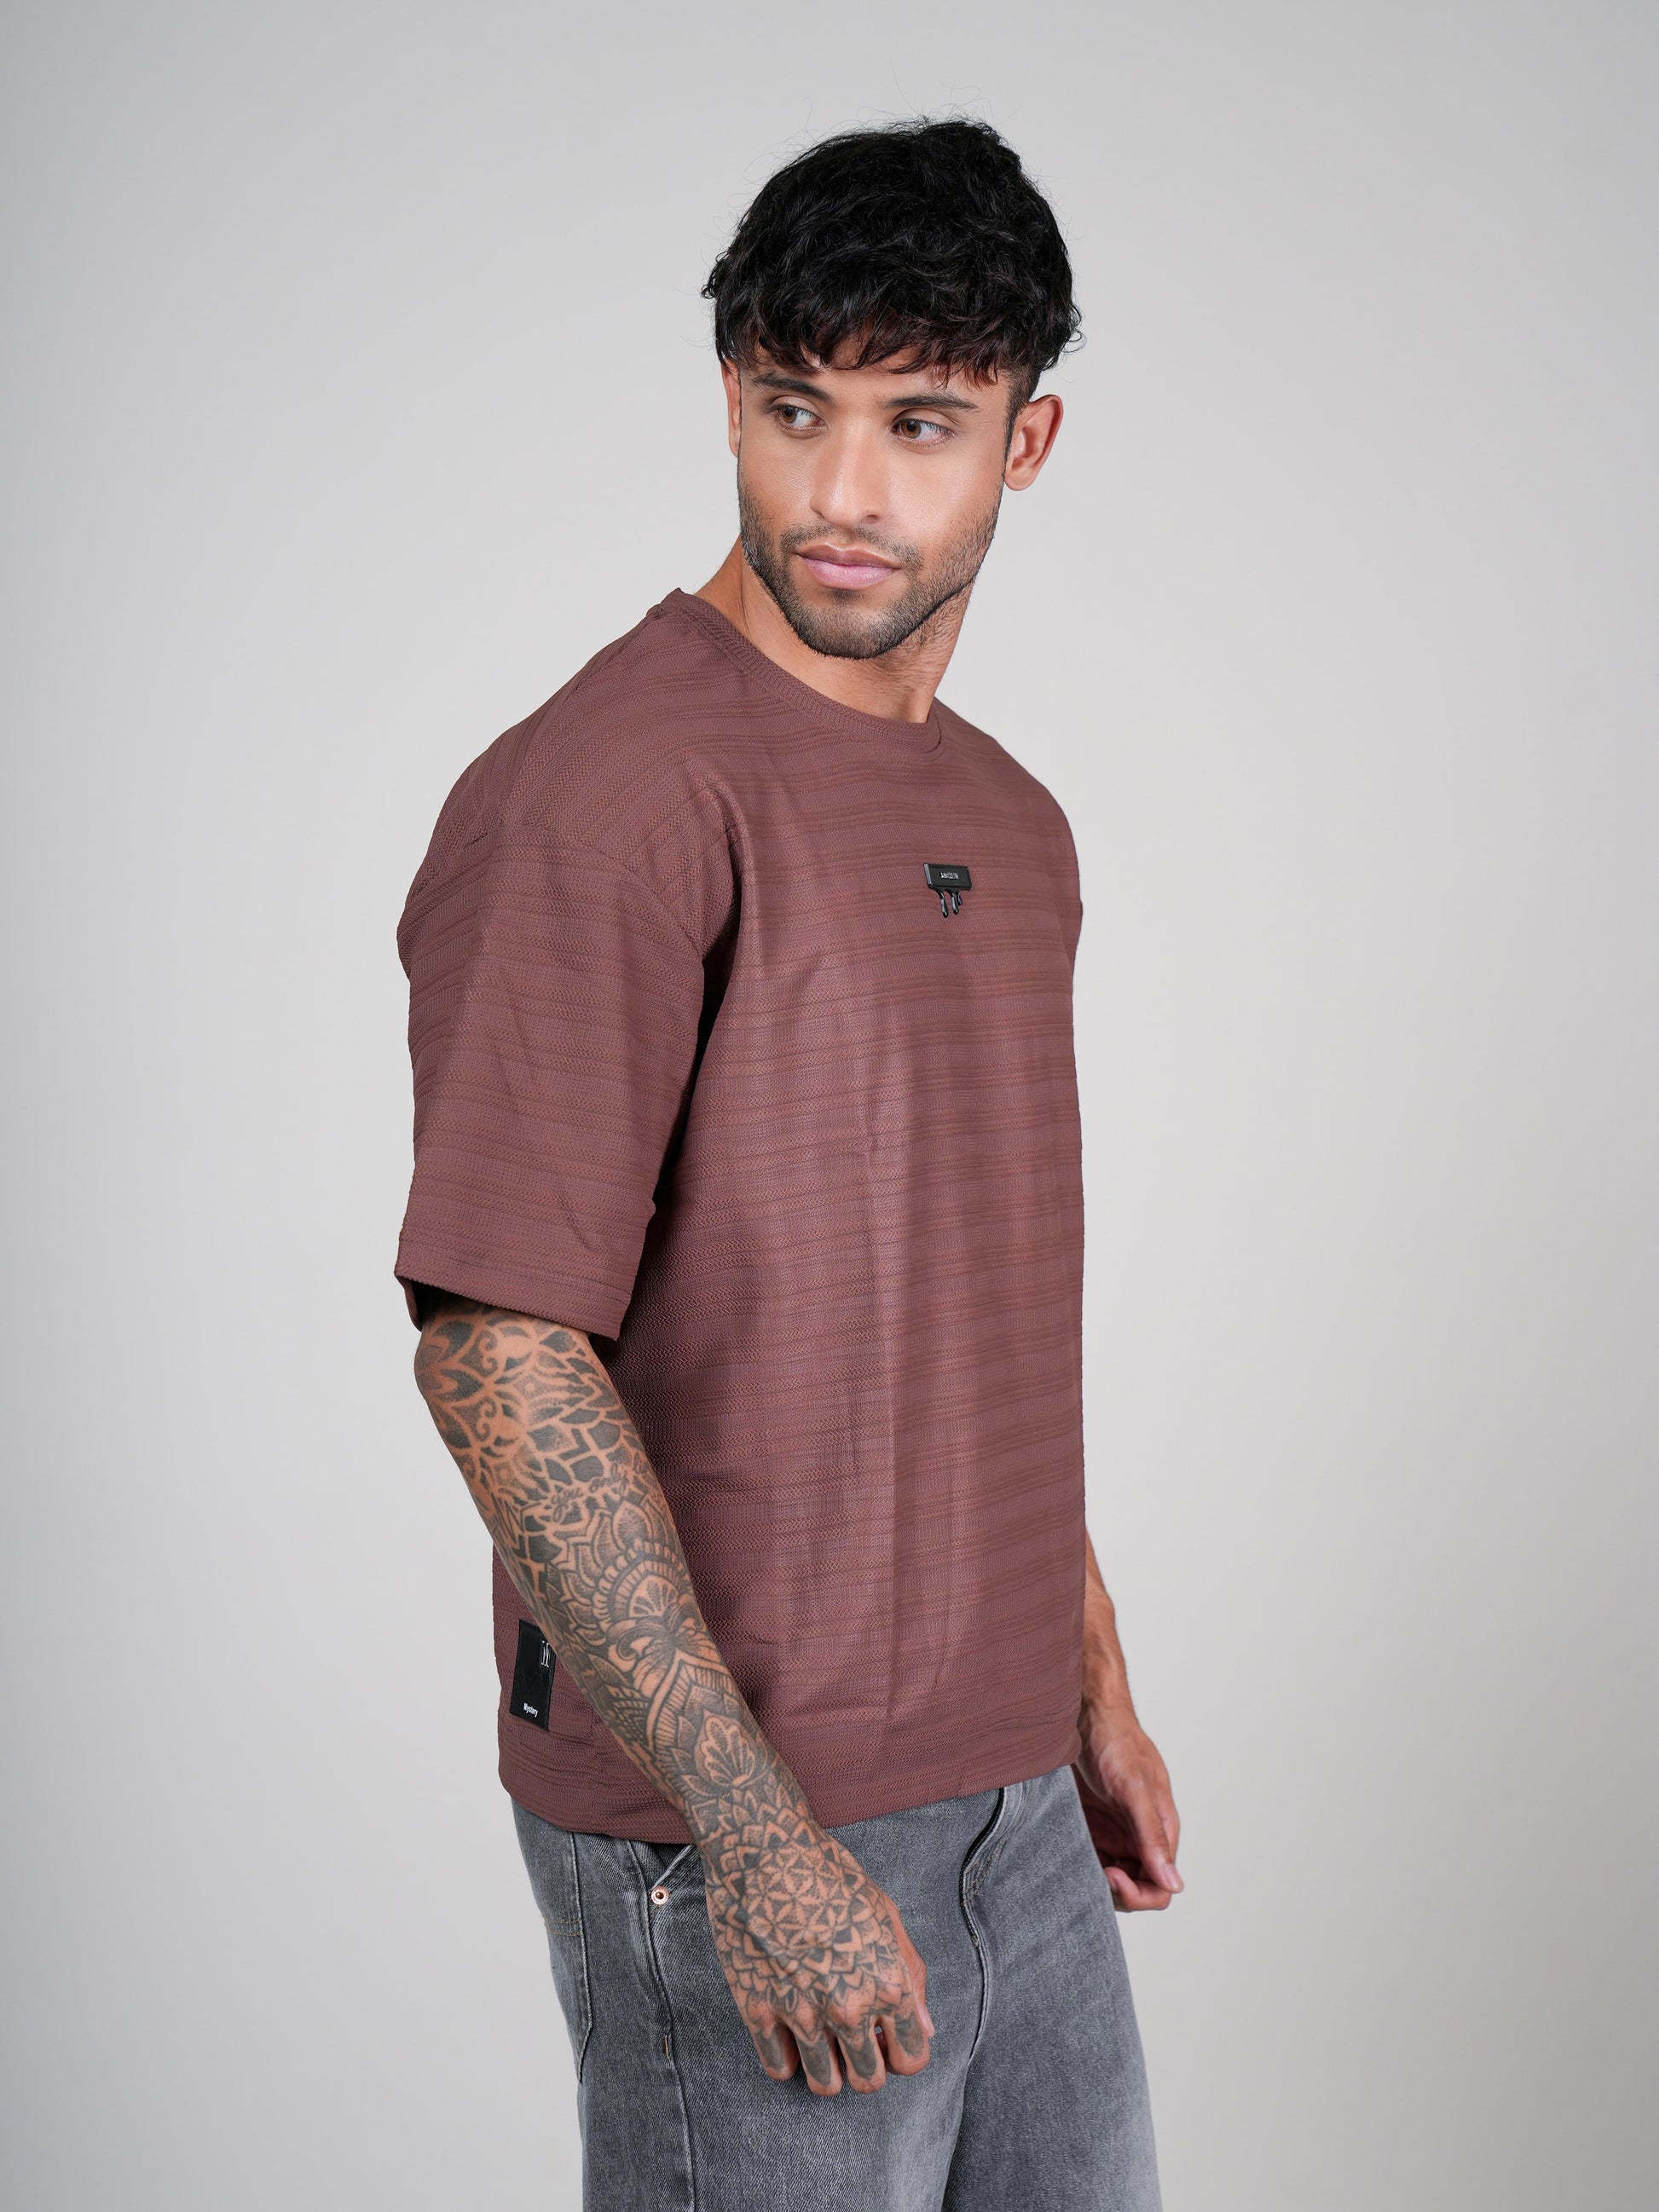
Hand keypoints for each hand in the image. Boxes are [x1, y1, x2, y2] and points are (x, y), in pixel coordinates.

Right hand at [702, 1820, 933, 2094]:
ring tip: (821, 2041)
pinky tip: (787, 2032)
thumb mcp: (883, 1913)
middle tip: (853, 2039)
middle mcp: (849, 2007)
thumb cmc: (828, 1873)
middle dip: (867, 2065)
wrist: (764, 1851)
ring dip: (828, 2070)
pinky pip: (778, 2068)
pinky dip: (786, 2059)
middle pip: (869, 2080)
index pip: (911, 2057)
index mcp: (887, 1983)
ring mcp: (801, 2013)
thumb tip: (924, 2026)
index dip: (903, 2052)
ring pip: (824, 2084)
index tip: (888, 2039)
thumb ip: (909, 1972)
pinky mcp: (758, 2010)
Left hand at [1074, 1700, 1182, 1911]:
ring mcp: (1113, 1832)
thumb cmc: (1115, 1740)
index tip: (1111, 1876)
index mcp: (1161, 1830)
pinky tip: (1063, 1854)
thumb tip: (1175, 1884)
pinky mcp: (1089, 1826)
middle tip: (1089, 1870)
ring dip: (1093, 1880)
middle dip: (1115, 1892)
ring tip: (1074, 1860)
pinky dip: (1077, 1864)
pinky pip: (1087, 1859)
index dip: (1138, 1895)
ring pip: (1109, 1878)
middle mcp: (1139, 1837)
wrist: (1083, 1712)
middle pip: (1135, 1890)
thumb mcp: (1134, 1788)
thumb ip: (1152, 1836)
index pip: (1160, 1888)